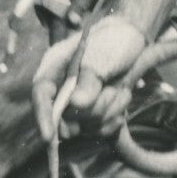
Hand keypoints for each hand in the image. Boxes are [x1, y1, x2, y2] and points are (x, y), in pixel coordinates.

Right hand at [32, 15, 147, 141]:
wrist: (135, 41)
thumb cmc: (114, 40)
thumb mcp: (101, 55)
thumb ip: (89, 78)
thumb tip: (77, 104)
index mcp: (55, 68)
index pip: (41, 94)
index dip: (42, 116)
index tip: (48, 137)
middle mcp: (62, 90)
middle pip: (66, 118)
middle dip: (92, 110)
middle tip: (111, 90)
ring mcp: (78, 105)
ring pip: (86, 126)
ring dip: (108, 110)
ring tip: (120, 89)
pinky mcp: (94, 114)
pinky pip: (99, 130)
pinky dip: (114, 119)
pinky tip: (123, 102)